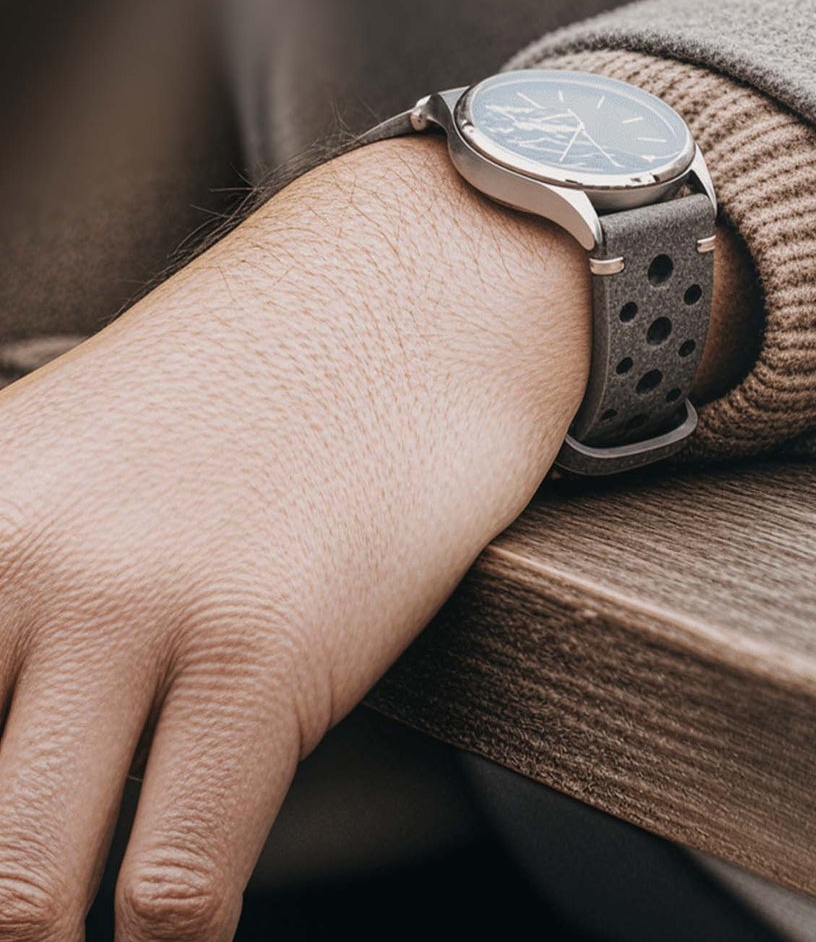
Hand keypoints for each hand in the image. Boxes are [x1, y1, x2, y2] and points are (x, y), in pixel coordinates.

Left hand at [0, 134, 753, 938]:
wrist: (436, 277)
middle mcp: (21, 553)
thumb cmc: (286, 366)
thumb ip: (21, 585)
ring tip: (105, 930)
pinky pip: (177, 881)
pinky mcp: (269, 648)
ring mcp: (144, 603)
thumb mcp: (96, 448)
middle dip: (5, 896)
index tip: (11, 827)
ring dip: (61, 936)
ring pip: (24, 892)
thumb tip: (20, 715)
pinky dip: (179, 939)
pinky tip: (192, 925)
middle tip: (37, 905)